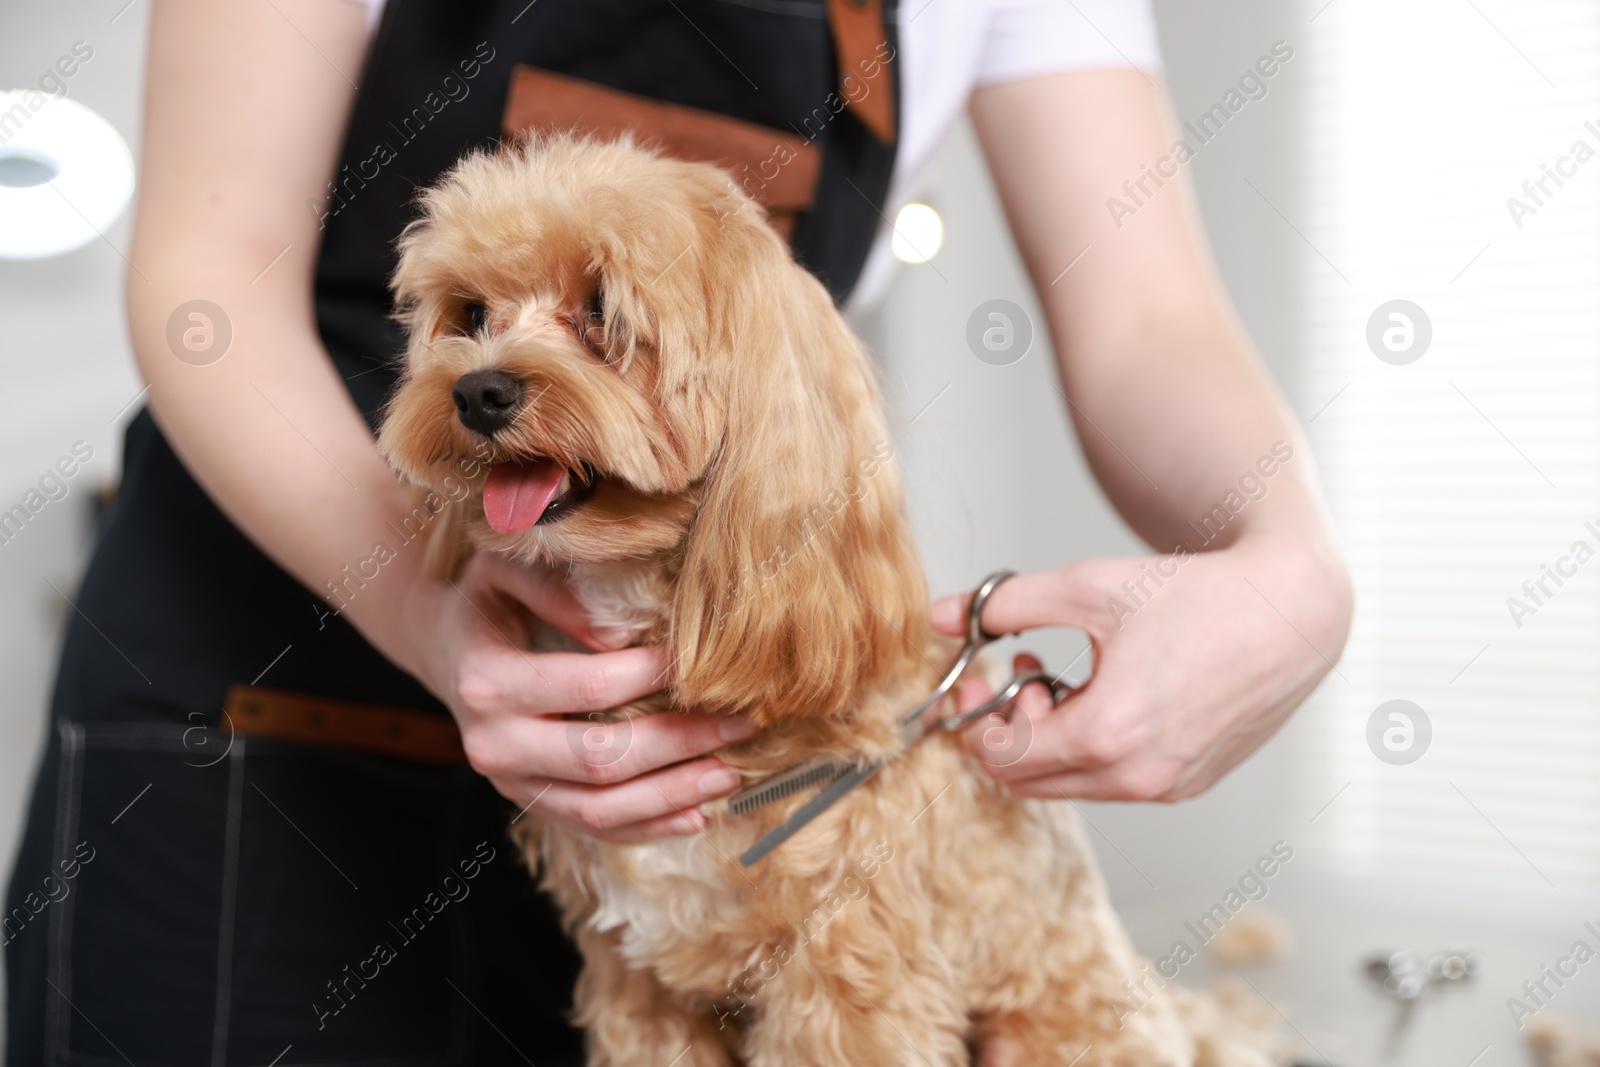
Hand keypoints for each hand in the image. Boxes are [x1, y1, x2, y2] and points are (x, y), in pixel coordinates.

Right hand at [397, 552, 756, 839]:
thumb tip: (621, 634)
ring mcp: (511, 783)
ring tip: (732, 775)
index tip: (703, 661)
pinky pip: (593, 828)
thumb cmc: (490, 599)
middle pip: (599, 758)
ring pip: (599, 810)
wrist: (447, 648)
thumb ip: (556, 590)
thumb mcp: (506, 569)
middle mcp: (492, 743)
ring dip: (672, 796)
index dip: (652, 676)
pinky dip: (649, 827)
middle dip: (679, 743)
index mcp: (487, 681)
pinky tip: (698, 812)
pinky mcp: (531, 802)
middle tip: (742, 723)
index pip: (587, 686)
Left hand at [933, 540, 1350, 801]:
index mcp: (1108, 733)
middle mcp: (1139, 775)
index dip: (974, 718)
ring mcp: (1168, 786)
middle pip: (1027, 781)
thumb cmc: (1196, 594)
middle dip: (1008, 728)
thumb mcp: (1087, 587)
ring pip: (1070, 784)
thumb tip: (939, 614)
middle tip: (1016, 673)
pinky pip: (1113, 781)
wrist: (1291, 611)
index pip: (1002, 757)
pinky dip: (1090, 746)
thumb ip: (1003, 604)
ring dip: (1048, 737)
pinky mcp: (1189, 783)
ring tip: (1061, 676)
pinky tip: (1103, 692)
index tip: (976, 677)